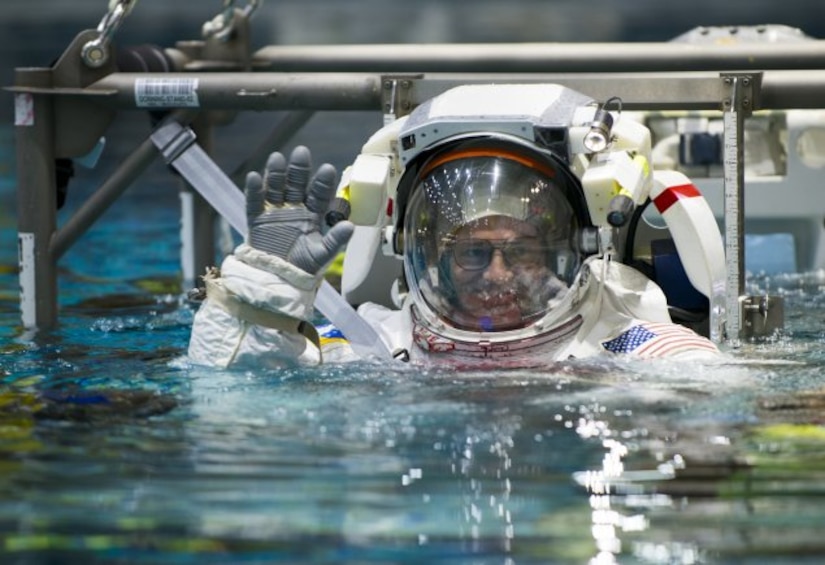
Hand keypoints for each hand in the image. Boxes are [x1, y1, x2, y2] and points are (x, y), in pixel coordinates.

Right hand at [245, 146, 353, 274]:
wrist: (278, 281)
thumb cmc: (302, 268)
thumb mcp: (322, 255)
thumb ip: (335, 241)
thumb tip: (350, 226)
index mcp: (312, 215)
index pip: (318, 195)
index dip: (322, 182)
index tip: (328, 169)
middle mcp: (294, 210)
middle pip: (296, 185)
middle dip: (299, 169)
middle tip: (302, 152)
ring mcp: (275, 213)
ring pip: (276, 189)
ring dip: (276, 174)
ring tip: (277, 158)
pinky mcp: (257, 220)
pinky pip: (254, 203)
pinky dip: (254, 191)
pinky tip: (254, 177)